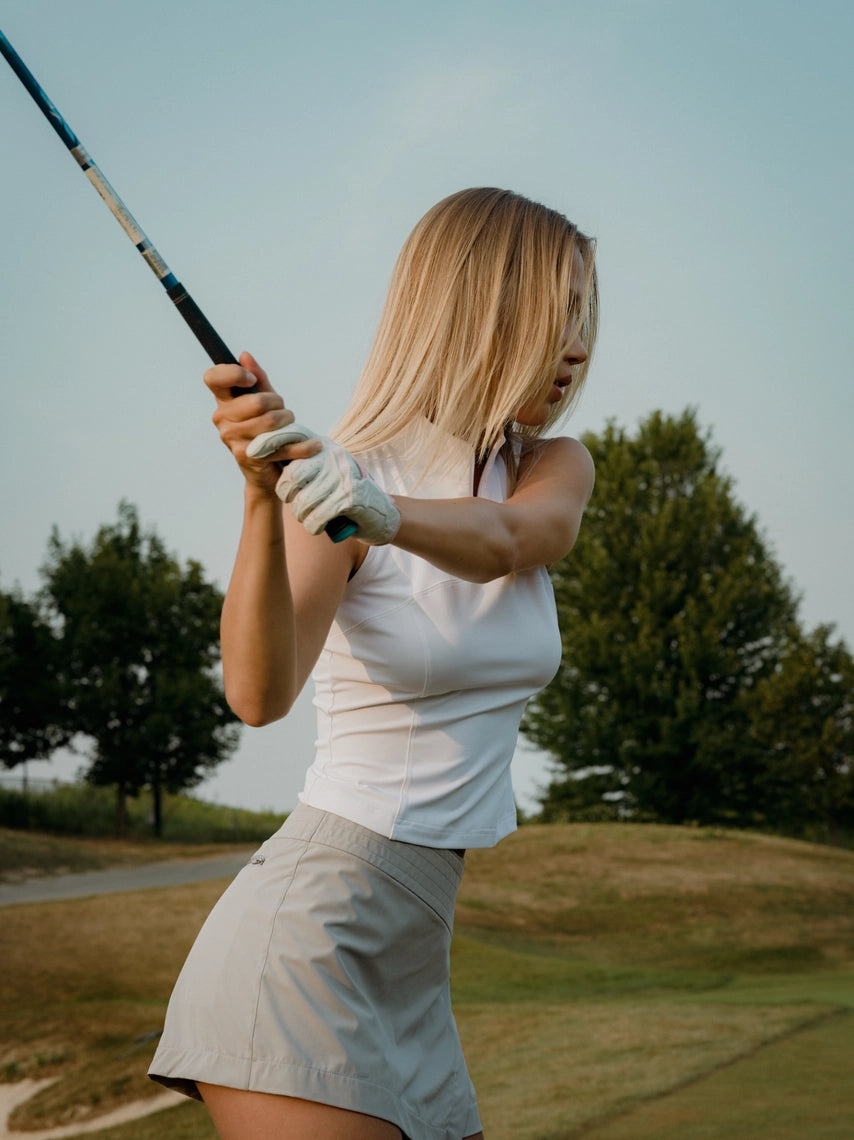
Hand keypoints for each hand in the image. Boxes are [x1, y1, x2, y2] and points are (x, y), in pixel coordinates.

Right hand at [204, 351, 321, 491]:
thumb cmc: (267, 432)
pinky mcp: (248, 457)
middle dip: (278, 404)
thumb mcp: (265, 403)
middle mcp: (222, 420)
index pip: (213, 378)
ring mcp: (232, 439)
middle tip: (284, 412)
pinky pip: (280, 445)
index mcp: (223, 402)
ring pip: (270, 421)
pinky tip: (313, 445)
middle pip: (256, 401)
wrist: (268, 474)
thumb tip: (245, 355)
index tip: (252, 380)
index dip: (233, 374)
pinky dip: (302, 446)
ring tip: (292, 426)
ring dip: (289, 422)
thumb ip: (257, 379)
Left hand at [276, 439, 400, 544]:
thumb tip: (268, 457)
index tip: (251, 451)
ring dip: (301, 516)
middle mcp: (333, 458)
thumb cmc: (346, 495)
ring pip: (303, 501)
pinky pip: (317, 517)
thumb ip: (304, 463)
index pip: (293, 436)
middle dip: (286, 494)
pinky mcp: (350, 499)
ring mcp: (342, 477)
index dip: (269, 441)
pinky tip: (318, 526)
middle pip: (293, 474)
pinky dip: (313, 526)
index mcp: (324, 447)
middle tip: (294, 502)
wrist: (382, 514)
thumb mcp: (326, 472)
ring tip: (309, 517)